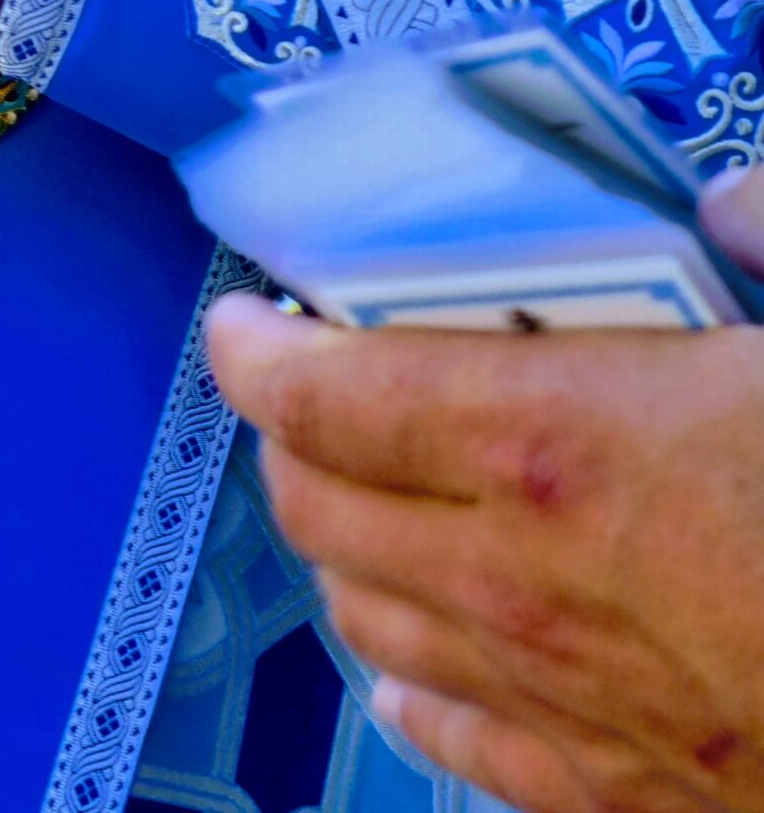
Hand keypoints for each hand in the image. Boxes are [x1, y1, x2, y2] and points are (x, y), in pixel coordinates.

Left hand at [208, 275, 763, 812]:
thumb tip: (727, 204)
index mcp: (553, 443)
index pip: (322, 396)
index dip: (254, 351)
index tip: (243, 317)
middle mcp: (524, 582)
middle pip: (320, 507)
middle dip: (289, 434)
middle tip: (312, 381)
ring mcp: (569, 704)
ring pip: (370, 622)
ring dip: (340, 545)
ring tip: (356, 488)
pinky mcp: (628, 798)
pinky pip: (463, 739)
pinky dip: (413, 680)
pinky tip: (412, 655)